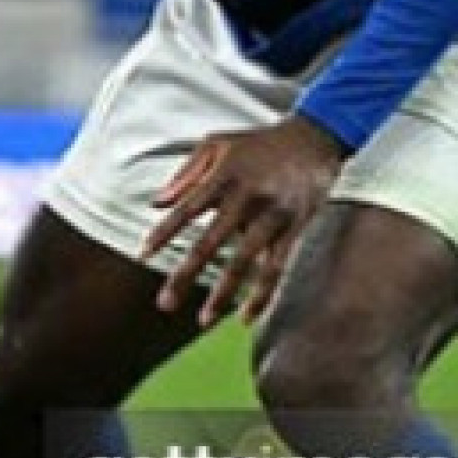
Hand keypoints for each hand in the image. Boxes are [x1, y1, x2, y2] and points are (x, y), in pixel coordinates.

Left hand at [142, 115, 347, 327]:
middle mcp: (247, 197)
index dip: (164, 232)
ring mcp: (273, 215)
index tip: (142, 255)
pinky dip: (262, 294)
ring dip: (223, 294)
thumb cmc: (257, 143)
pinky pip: (277, 268)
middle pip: (210, 243)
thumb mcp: (217, 144)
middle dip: (186, 275)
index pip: (186, 208)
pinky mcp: (295, 228)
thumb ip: (185, 174)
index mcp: (223, 175)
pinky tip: (247, 317)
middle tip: (164, 304)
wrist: (315, 137)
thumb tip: (156, 203)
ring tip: (203, 320)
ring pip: (244, 262)